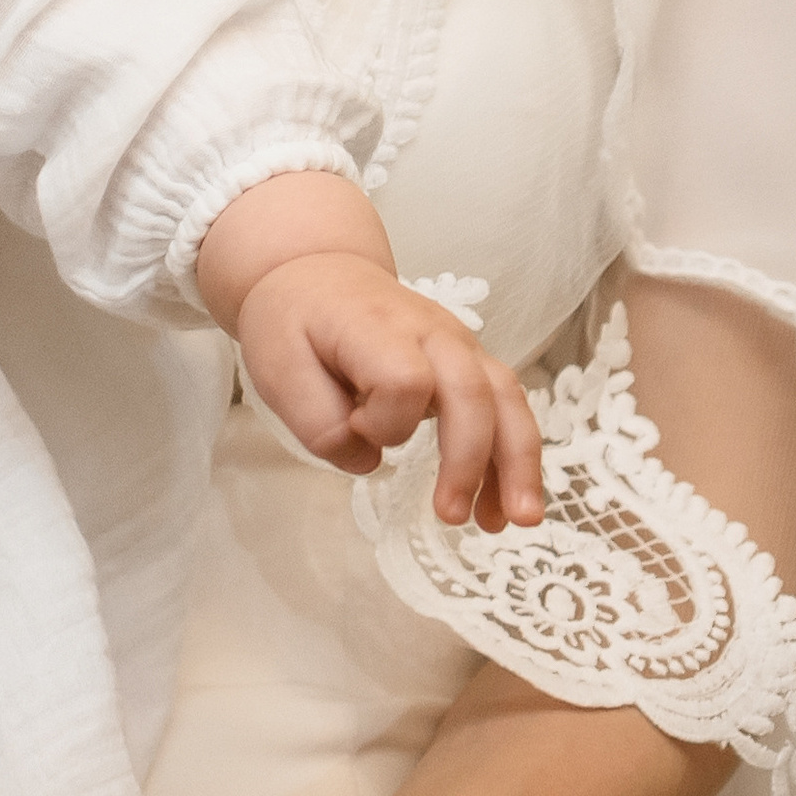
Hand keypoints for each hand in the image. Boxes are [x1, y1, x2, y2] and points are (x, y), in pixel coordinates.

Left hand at [235, 256, 543, 527]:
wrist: (319, 274)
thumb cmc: (295, 321)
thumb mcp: (278, 369)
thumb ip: (319, 422)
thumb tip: (369, 460)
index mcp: (378, 328)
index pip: (405, 380)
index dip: (385, 421)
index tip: (355, 427)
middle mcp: (432, 332)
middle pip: (472, 392)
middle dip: (470, 461)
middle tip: (451, 518)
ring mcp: (460, 344)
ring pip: (507, 399)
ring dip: (517, 463)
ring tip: (517, 521)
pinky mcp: (471, 362)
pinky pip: (507, 407)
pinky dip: (516, 458)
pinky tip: (506, 505)